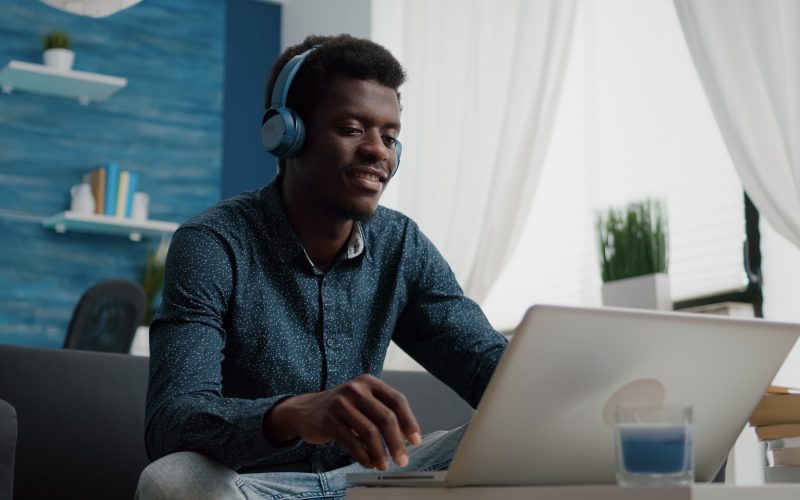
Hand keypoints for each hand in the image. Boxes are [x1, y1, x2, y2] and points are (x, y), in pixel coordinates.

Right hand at [264, 374, 422, 469]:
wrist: (304, 411)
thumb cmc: (341, 408)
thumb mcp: (362, 402)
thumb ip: (382, 412)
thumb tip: (407, 438)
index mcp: (369, 382)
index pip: (397, 400)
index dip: (409, 422)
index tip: (415, 441)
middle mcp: (356, 388)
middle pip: (385, 417)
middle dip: (397, 443)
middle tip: (403, 459)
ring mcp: (340, 403)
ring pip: (369, 432)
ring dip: (380, 453)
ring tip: (383, 464)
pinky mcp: (328, 420)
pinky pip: (352, 442)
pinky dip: (363, 455)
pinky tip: (368, 462)